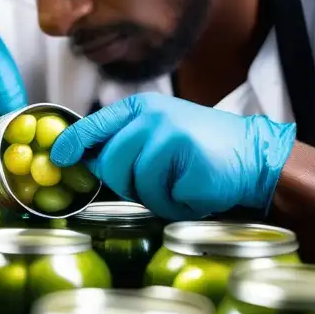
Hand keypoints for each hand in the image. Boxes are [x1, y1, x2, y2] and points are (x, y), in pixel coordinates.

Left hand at [50, 93, 296, 220]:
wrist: (254, 156)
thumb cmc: (200, 149)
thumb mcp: (158, 131)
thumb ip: (122, 140)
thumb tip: (80, 159)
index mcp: (140, 108)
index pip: (93, 126)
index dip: (72, 144)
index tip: (59, 159)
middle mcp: (152, 118)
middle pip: (110, 165)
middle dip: (126, 184)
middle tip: (156, 182)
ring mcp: (170, 137)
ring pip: (136, 186)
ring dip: (156, 198)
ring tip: (179, 184)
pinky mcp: (188, 162)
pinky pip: (164, 200)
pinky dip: (178, 205)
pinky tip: (195, 190)